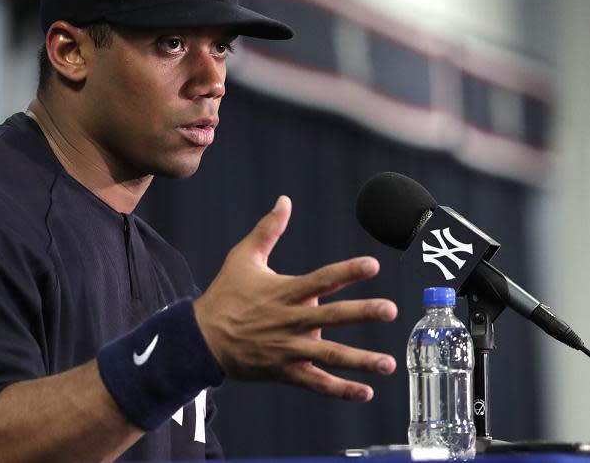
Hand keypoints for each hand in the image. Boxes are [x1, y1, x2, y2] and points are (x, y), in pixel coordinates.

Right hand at [193, 195, 397, 400]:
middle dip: (362, 313)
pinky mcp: (285, 370)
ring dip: (360, 360)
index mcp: (284, 292)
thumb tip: (285, 200)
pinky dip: (340, 390)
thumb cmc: (225, 295)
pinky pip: (316, 382)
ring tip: (388, 363)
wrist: (201, 339)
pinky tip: (365, 391)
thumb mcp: (243, 257)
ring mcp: (289, 348)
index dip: (347, 272)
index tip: (372, 265)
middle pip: (331, 316)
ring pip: (329, 356)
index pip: (321, 280)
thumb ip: (268, 229)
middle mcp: (290, 321)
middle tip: (390, 310)